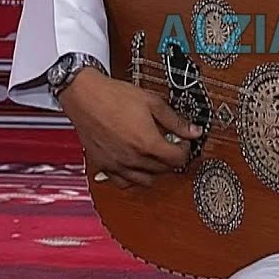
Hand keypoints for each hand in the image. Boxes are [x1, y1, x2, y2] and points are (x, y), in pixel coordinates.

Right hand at [57, 68, 202, 189]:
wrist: (85, 96)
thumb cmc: (114, 96)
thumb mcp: (152, 102)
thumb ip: (175, 120)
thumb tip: (194, 131)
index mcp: (147, 143)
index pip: (178, 159)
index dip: (185, 149)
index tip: (182, 141)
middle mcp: (133, 159)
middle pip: (164, 170)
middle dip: (172, 158)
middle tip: (170, 143)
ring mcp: (117, 165)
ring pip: (146, 180)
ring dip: (156, 170)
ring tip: (154, 154)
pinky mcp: (104, 165)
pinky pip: (124, 182)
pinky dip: (134, 178)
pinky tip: (136, 164)